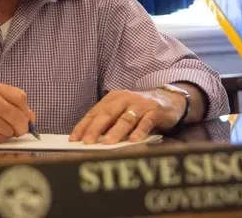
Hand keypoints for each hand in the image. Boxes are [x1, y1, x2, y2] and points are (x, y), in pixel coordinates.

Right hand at [0, 83, 35, 145]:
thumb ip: (14, 105)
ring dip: (9, 135)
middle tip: (15, 129)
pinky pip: (1, 140)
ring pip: (11, 130)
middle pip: (18, 116)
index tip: (22, 116)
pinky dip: (0, 141)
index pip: (21, 98)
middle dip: (20, 127)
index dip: (25, 110)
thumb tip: (32, 118)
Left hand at [69, 89, 185, 144]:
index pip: (95, 112)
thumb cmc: (138, 109)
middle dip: (95, 128)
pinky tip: (134, 140)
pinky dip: (139, 131)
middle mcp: (124, 98)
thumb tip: (90, 139)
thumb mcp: (121, 111)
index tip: (74, 138)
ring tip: (107, 143)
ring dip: (115, 131)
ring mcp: (140, 104)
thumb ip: (109, 122)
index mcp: (113, 98)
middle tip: (87, 142)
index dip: (84, 125)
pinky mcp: (154, 111)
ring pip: (125, 119)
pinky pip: (146, 122)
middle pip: (107, 113)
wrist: (167, 99)